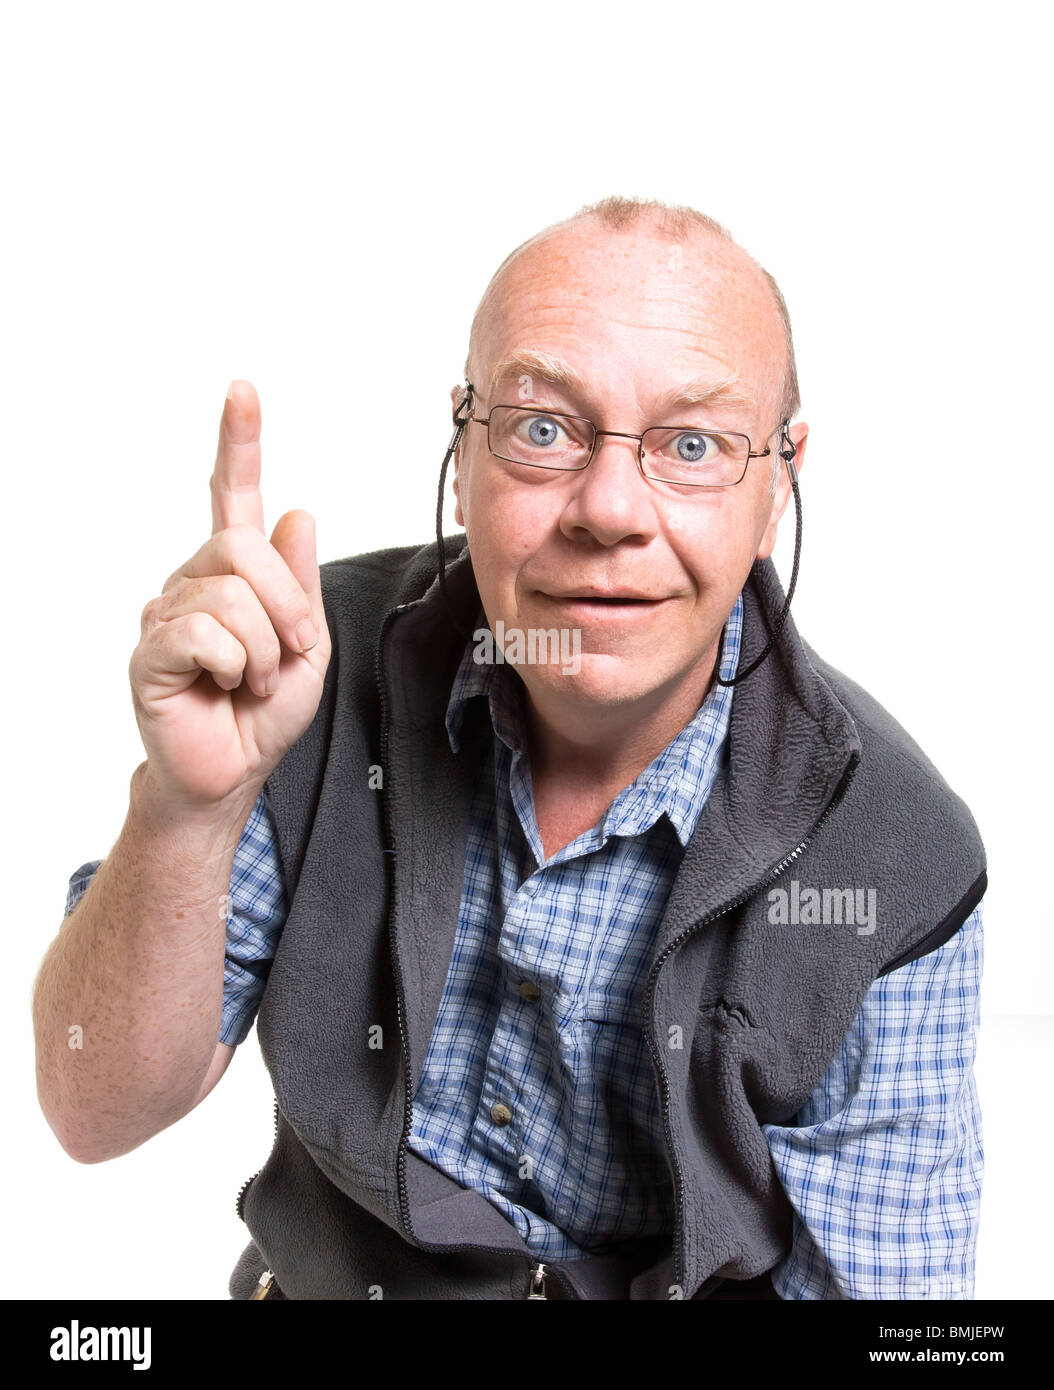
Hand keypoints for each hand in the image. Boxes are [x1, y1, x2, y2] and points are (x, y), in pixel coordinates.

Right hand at [129, 381, 331, 812]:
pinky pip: (204, 634)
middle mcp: (195, 581)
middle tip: (290, 653)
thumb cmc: (264, 711)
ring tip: (250, 680)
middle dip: (286, 606)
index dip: (239, 444)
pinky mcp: (151, 650)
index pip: (233, 498)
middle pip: (243, 547)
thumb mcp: (308, 645)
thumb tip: (296, 513)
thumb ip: (300, 584)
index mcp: (236, 575)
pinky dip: (233, 665)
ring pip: (231, 597)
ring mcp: (167, 612)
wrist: (233, 771)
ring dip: (263, 649)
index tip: (242, 392)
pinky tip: (222, 685)